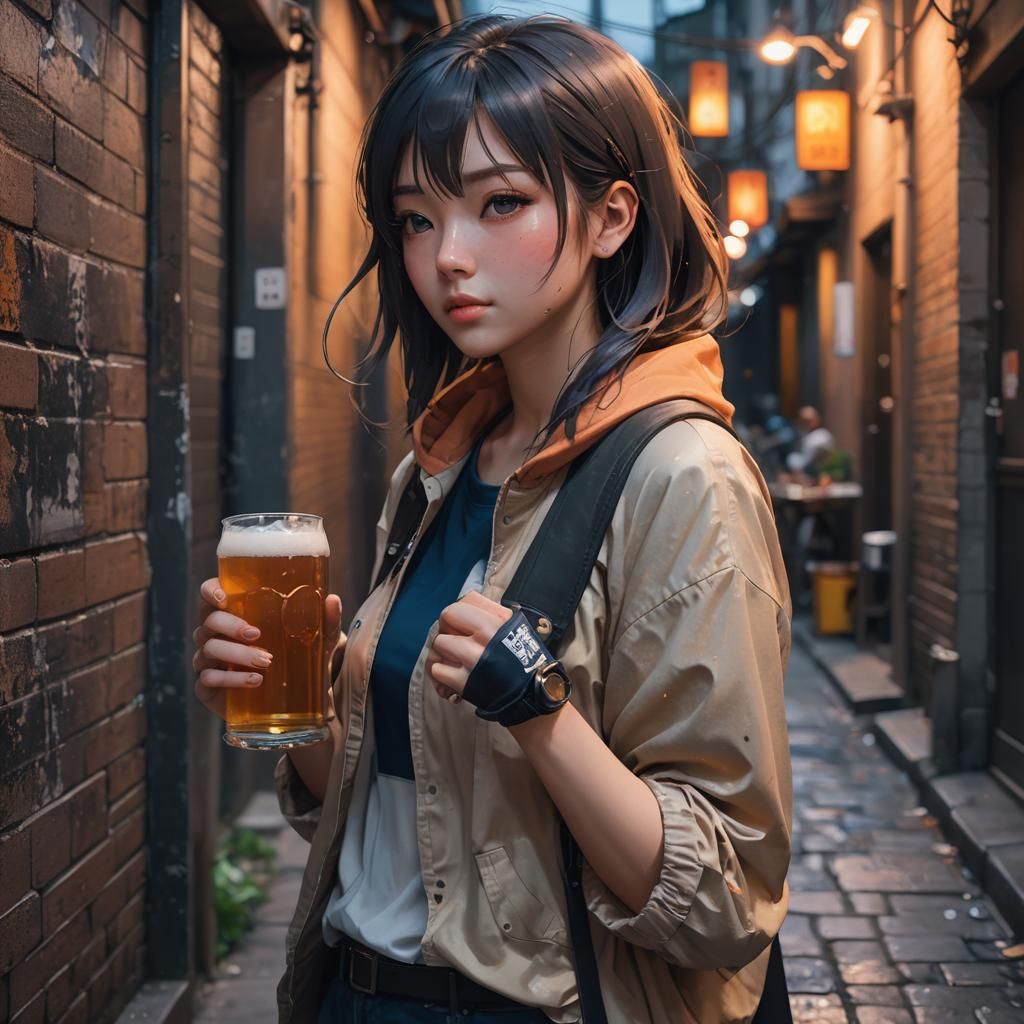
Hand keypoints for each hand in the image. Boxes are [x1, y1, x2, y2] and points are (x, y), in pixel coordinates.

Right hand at [192, 577, 342, 719]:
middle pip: (208, 621)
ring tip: (266, 661)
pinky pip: (208, 679)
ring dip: (237, 654)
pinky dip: (231, 679)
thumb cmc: (295, 656)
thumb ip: (323, 620)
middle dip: (231, 626)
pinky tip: (255, 681)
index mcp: (232, 613)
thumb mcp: (314, 638)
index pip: (209, 594)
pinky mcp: (207, 687)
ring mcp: (208, 660)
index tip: (224, 597)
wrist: (292, 698)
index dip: (210, 591)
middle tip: (257, 634)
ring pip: (209, 649)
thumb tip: (333, 599)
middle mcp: (214, 634)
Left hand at [427, 591, 512, 704]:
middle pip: (446, 616)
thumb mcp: (515, 628)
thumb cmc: (522, 661)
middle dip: (447, 628)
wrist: (530, 696)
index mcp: (500, 619)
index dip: (460, 613)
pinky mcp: (464, 681)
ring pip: (438, 643)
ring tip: (454, 663)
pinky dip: (442, 676)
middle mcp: (487, 634)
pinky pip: (437, 669)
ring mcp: (474, 657)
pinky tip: (453, 679)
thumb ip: (491, 614)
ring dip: (443, 654)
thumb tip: (465, 605)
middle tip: (454, 642)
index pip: (466, 600)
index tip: (462, 625)